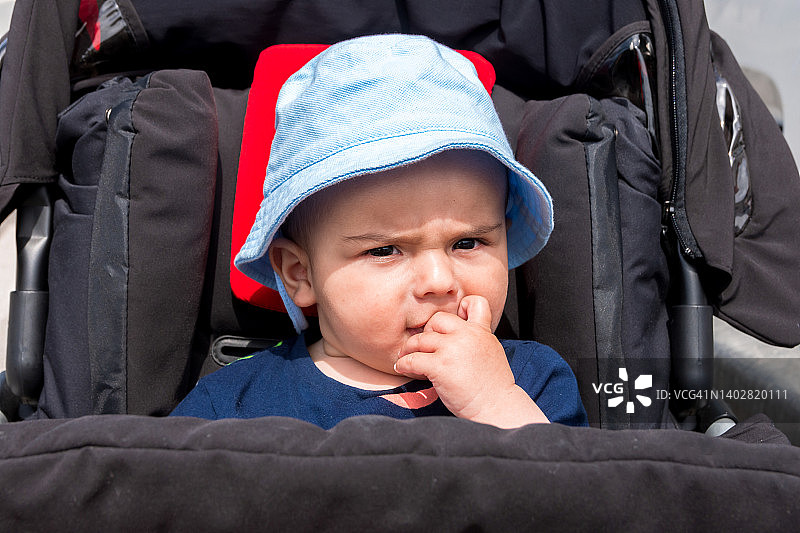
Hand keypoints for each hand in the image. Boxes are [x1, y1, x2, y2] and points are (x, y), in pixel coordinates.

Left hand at [395, 295, 548, 426]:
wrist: (497, 407)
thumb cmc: (493, 386)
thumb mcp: (492, 352)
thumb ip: (477, 339)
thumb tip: (456, 337)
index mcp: (481, 331)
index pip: (474, 302)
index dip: (460, 307)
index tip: (450, 325)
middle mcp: (467, 335)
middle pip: (437, 320)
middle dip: (427, 332)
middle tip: (423, 347)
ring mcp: (453, 350)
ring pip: (421, 339)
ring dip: (409, 348)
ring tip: (405, 357)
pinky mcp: (441, 366)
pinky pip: (413, 359)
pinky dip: (404, 363)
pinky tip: (403, 368)